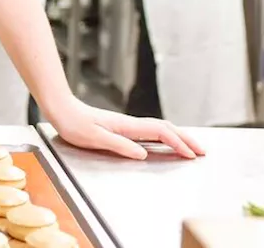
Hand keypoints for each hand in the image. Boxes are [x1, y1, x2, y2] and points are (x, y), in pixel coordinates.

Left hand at [46, 98, 203, 159]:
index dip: (177, 143)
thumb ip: (118, 145)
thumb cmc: (73, 123)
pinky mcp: (121, 127)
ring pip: (160, 128)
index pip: (159, 132)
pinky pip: (150, 131)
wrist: (61, 108)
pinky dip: (165, 136)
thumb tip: (143, 153)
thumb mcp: (94, 137)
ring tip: (191, 147)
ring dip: (178, 137)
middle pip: (165, 128)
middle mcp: (129, 123)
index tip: (190, 154)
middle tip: (203, 151)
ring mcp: (126, 125)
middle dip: (186, 139)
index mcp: (126, 126)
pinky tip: (166, 141)